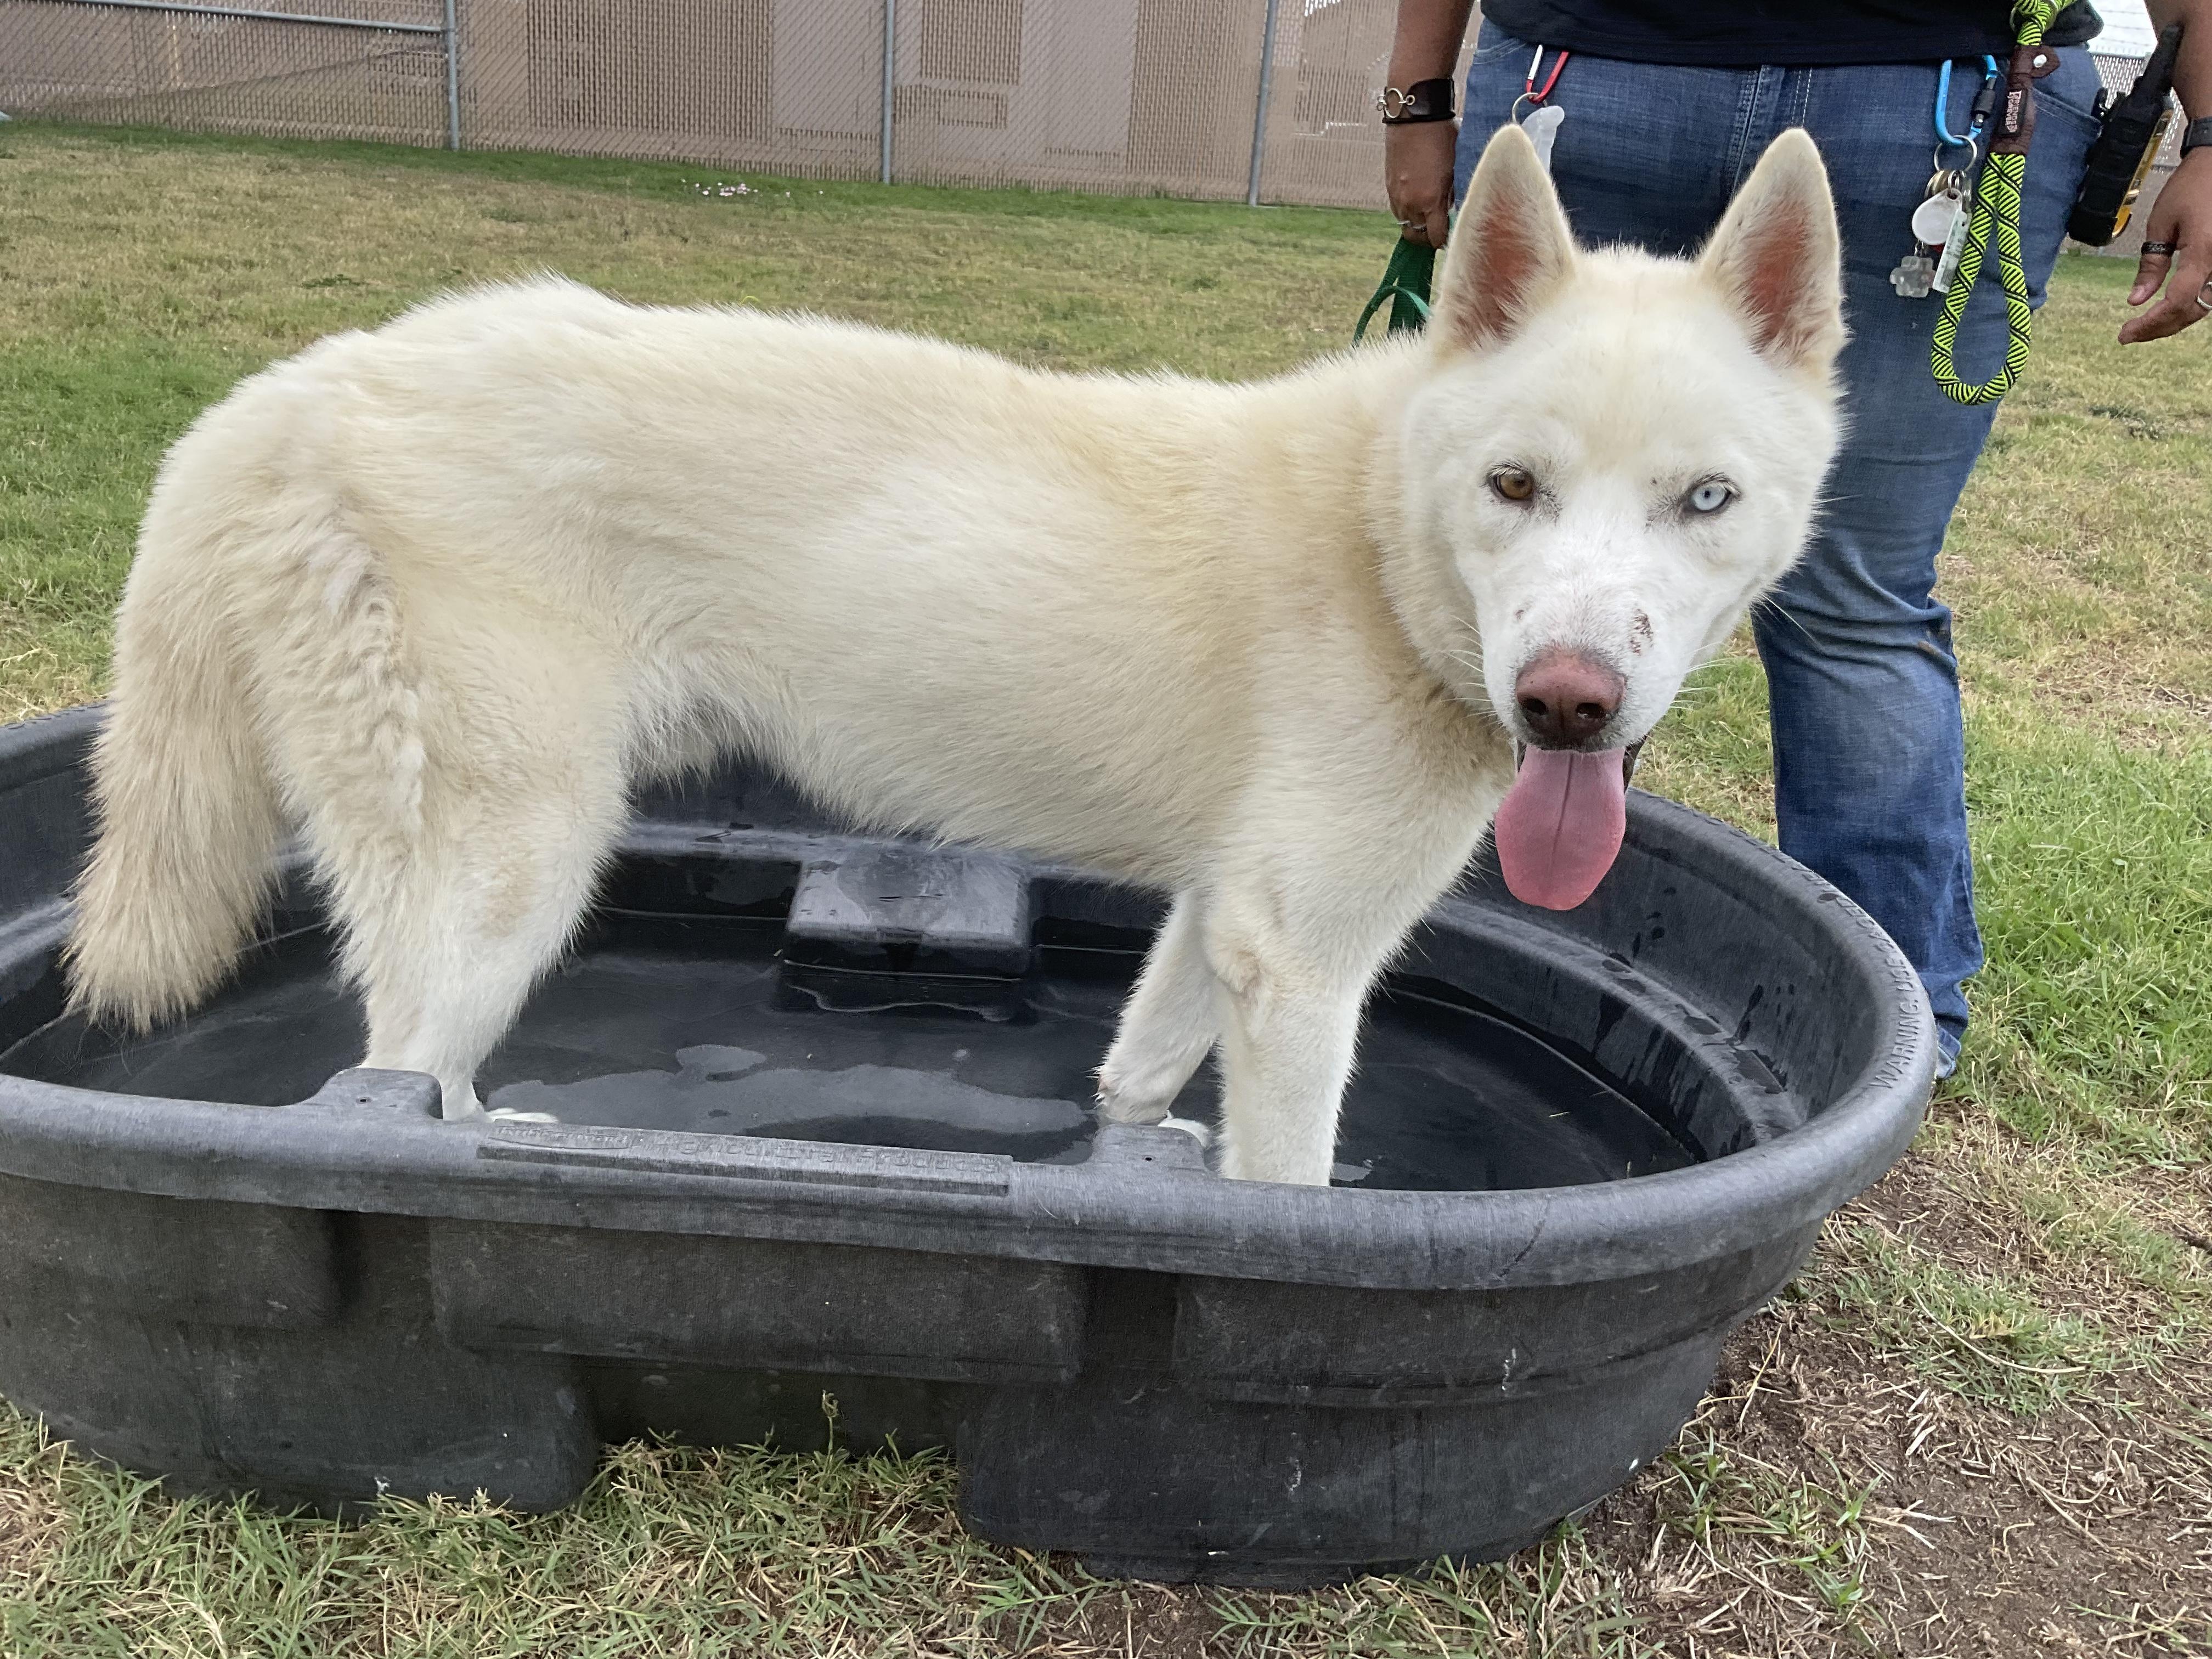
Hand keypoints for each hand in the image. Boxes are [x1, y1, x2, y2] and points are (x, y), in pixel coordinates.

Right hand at [1385, 120, 1457, 246]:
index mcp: (1431, 201)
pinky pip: (1397, 208)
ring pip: (1405, 224)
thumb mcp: (1455, 166)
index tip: (1451, 236)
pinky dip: (1407, 210)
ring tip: (1428, 214)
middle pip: (1417, 236)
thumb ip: (1452, 193)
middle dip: (1428, 237)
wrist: (1413, 114)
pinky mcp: (1388, 186)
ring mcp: (1396, 196)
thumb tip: (1450, 209)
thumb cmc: (1441, 135)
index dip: (1444, 240)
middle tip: (1439, 230)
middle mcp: (1410, 203)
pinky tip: (1417, 199)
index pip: (1436, 237)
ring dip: (1416, 224)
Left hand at [2120, 149, 2211, 342]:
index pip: (2178, 301)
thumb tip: (2136, 300)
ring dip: (2174, 321)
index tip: (2125, 333)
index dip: (2151, 323)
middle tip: (2129, 334)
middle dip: (2160, 328)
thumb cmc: (2191, 187)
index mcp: (2204, 251)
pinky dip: (2188, 306)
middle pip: (2192, 311)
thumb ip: (2151, 265)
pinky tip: (2166, 309)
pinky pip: (2210, 293)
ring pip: (2204, 307)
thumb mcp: (2162, 224)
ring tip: (2144, 326)